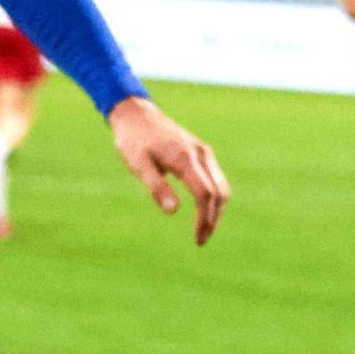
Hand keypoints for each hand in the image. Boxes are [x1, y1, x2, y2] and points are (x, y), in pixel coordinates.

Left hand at [106, 96, 230, 246]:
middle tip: (201, 239)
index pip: (205, 195)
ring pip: (221, 185)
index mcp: (186, 159)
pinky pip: (215, 178)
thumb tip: (174, 212)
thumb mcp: (138, 164)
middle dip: (213, 218)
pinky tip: (204, 209)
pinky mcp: (200, 151)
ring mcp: (203, 151)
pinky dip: (215, 196)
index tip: (197, 238)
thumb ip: (156, 187)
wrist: (135, 114)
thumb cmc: (133, 140)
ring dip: (216, 209)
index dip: (204, 219)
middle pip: (219, 192)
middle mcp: (200, 154)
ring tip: (204, 229)